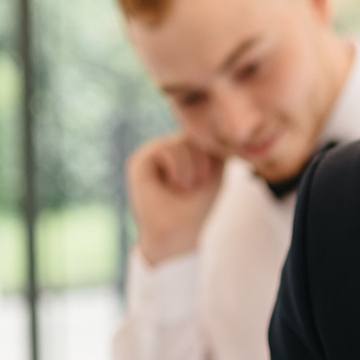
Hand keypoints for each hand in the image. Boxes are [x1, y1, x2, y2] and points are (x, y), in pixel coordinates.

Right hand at [128, 134, 225, 264]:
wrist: (179, 233)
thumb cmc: (197, 208)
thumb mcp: (215, 174)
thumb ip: (215, 148)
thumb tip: (219, 126)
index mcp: (183, 152)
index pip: (203, 137)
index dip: (212, 156)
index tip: (208, 180)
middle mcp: (166, 150)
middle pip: (193, 136)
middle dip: (203, 161)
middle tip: (197, 185)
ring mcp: (153, 154)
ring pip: (181, 141)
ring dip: (191, 167)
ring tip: (186, 187)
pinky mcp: (140, 161)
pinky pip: (165, 148)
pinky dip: (178, 167)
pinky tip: (175, 184)